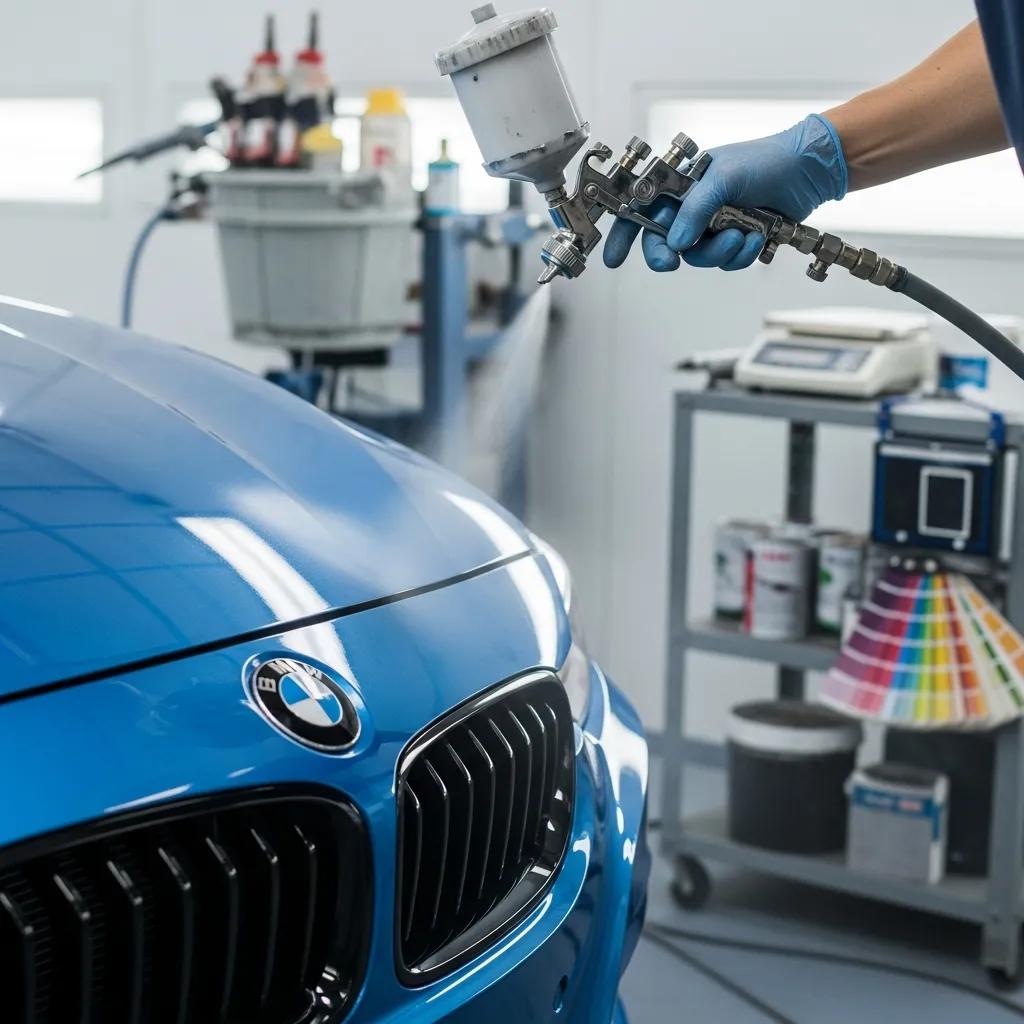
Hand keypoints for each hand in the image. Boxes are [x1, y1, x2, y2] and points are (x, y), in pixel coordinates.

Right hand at [602, 113, 847, 271]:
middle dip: (670, 254)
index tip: (614, 257)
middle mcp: (693, 206)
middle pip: (665, 241)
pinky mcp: (733, 238)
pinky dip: (739, 254)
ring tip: (741, 234)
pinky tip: (755, 236)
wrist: (807, 172)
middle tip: (673, 262)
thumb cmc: (767, 160)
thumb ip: (696, 210)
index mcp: (681, 184)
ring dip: (719, 251)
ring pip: (697, 256)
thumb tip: (677, 242)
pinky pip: (724, 261)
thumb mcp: (723, 178)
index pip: (642, 208)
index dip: (625, 234)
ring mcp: (713, 224)